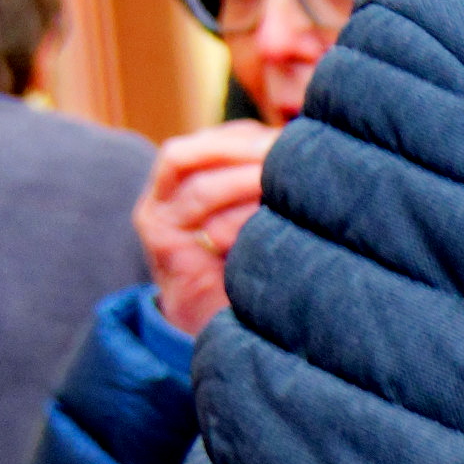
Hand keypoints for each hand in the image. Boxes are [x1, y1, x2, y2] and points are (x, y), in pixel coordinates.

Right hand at [138, 121, 277, 336]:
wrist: (205, 326)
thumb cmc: (235, 265)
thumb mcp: (241, 216)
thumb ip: (256, 185)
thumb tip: (305, 152)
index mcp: (176, 182)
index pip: (209, 141)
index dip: (248, 137)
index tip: (289, 140)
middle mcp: (158, 200)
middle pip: (189, 155)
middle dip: (242, 151)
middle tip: (287, 155)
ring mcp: (158, 227)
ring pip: (201, 189)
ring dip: (248, 181)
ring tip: (286, 184)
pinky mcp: (169, 255)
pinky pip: (210, 228)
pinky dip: (244, 219)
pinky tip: (274, 220)